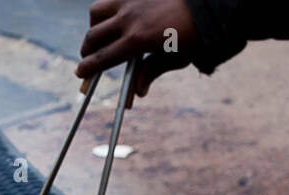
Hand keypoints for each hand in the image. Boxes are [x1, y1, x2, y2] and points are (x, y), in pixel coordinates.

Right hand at [77, 0, 197, 98]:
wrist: (209, 5)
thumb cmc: (195, 34)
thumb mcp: (176, 58)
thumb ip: (152, 71)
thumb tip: (138, 92)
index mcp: (138, 39)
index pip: (103, 57)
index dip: (88, 67)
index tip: (80, 73)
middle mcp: (129, 18)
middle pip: (93, 36)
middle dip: (87, 51)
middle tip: (89, 58)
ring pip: (97, 12)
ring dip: (95, 25)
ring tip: (102, 33)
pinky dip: (108, 9)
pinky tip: (116, 17)